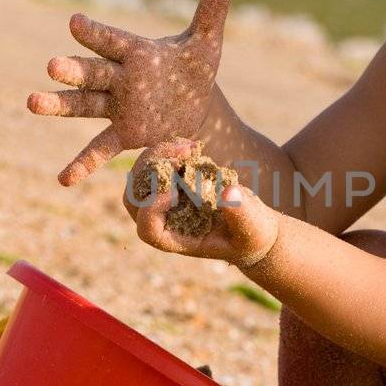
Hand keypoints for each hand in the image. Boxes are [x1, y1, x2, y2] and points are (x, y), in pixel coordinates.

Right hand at [28, 0, 233, 185]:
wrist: (193, 105)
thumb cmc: (192, 68)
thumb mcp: (207, 42)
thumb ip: (212, 9)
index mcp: (136, 53)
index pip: (112, 40)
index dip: (95, 33)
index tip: (74, 23)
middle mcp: (119, 78)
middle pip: (93, 73)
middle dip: (74, 71)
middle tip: (51, 66)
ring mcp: (117, 107)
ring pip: (85, 106)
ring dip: (60, 105)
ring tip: (32, 102)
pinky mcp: (124, 134)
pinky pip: (100, 149)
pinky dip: (83, 164)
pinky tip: (64, 180)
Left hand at [122, 139, 280, 266]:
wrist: (251, 223)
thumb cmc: (251, 234)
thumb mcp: (252, 229)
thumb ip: (242, 214)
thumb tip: (229, 193)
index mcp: (175, 239)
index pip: (147, 228)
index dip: (154, 208)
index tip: (176, 191)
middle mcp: (162, 220)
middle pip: (133, 197)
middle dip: (151, 170)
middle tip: (180, 154)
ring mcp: (163, 199)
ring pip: (140, 176)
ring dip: (160, 155)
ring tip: (189, 147)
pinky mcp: (171, 181)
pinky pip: (156, 162)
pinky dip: (170, 150)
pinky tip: (192, 146)